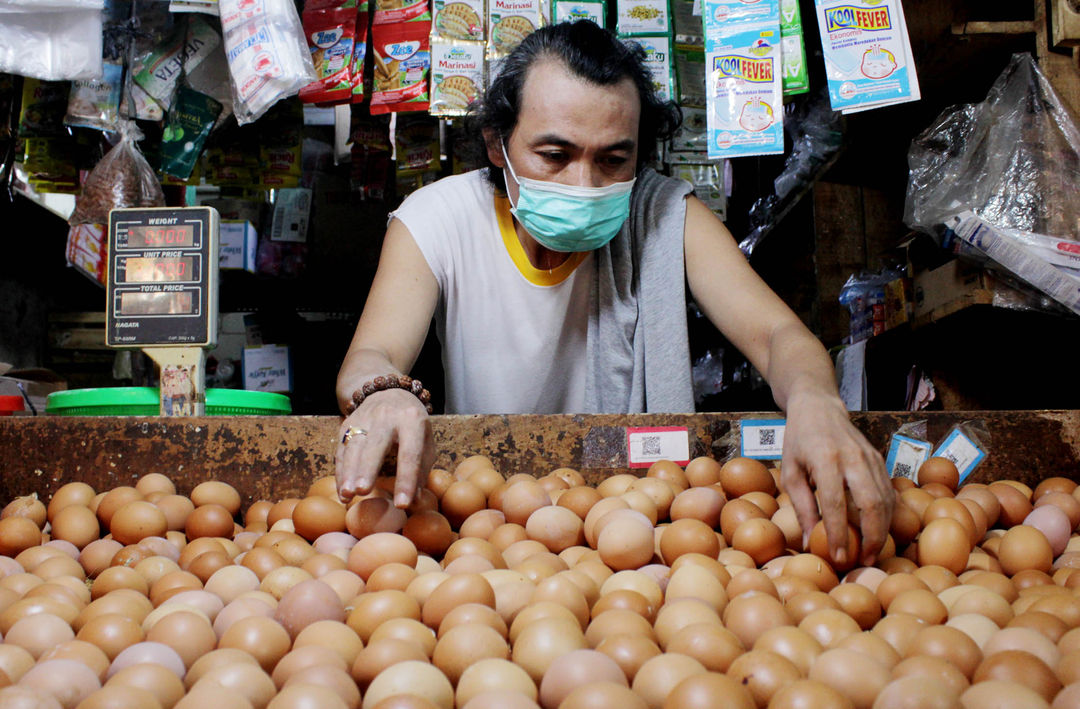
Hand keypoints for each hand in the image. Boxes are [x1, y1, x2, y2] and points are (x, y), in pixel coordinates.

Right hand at [335, 389, 434, 507]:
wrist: (388, 392)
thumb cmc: (412, 424)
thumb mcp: (425, 440)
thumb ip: (421, 468)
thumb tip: (415, 500)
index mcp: (412, 420)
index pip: (410, 453)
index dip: (406, 479)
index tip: (403, 504)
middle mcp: (386, 417)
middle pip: (375, 445)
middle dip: (368, 468)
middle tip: (363, 491)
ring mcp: (364, 418)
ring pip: (354, 447)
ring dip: (349, 472)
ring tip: (348, 495)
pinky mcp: (347, 424)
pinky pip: (341, 450)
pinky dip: (341, 472)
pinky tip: (342, 491)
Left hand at [779, 392, 892, 567]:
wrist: (819, 407)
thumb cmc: (799, 441)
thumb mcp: (790, 471)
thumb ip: (801, 506)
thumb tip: (809, 541)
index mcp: (826, 459)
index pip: (836, 504)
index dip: (838, 534)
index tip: (839, 557)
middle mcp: (853, 458)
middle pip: (872, 504)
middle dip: (871, 537)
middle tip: (863, 561)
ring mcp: (870, 458)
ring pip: (886, 500)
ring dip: (882, 531)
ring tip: (871, 553)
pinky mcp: (880, 459)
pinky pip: (889, 492)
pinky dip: (887, 516)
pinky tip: (878, 532)